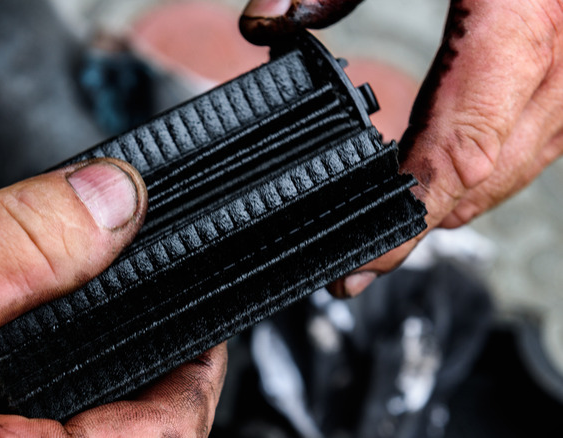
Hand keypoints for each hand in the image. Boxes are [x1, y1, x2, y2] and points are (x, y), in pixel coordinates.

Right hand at [0, 158, 226, 436]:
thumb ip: (23, 242)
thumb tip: (114, 199)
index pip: (160, 435)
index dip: (193, 372)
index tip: (203, 320)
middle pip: (134, 433)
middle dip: (146, 367)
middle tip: (150, 308)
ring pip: (92, 430)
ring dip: (105, 375)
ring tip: (102, 320)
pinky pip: (46, 426)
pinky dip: (63, 386)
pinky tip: (50, 348)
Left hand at [241, 0, 562, 295]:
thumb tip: (263, 29)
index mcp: (524, 5)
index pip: (461, 144)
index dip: (409, 216)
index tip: (362, 261)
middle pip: (502, 164)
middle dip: (433, 220)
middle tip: (367, 258)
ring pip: (537, 148)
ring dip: (469, 192)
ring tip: (404, 223)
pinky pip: (553, 113)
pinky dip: (502, 148)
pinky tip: (457, 160)